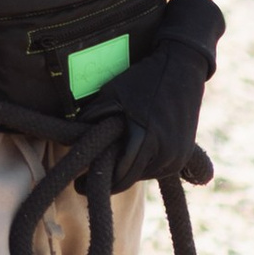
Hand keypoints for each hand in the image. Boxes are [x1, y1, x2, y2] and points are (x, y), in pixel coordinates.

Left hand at [93, 0, 223, 190]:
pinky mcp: (184, 155)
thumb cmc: (144, 78)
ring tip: (110, 161)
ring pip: (144, 175)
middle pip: (132, 177)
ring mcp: (178, 156)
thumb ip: (93, 115)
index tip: (79, 186)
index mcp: (148, 138)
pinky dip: (143, 165)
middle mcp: (166, 153)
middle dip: (111, 178)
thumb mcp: (113, 93)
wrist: (182, 68)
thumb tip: (69, 138)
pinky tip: (130, 153)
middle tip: (87, 179)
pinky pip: (158, 169)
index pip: (121, 174)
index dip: (99, 181)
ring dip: (128, 171)